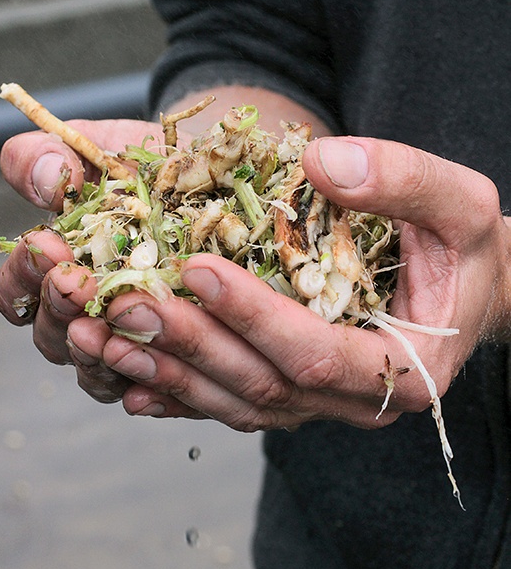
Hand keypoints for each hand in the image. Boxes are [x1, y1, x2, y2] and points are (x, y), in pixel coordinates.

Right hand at [0, 118, 172, 401]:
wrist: (223, 181)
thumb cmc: (156, 167)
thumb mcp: (104, 149)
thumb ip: (55, 158)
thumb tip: (38, 177)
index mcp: (62, 269)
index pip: (20, 290)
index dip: (25, 276)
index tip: (45, 247)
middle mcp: (91, 313)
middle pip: (53, 337)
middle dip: (60, 310)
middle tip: (76, 285)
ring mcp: (134, 339)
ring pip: (99, 371)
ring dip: (98, 355)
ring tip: (112, 331)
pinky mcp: (178, 356)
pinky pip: (157, 387)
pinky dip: (151, 387)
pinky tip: (155, 380)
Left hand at [66, 136, 509, 429]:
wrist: (461, 281)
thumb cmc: (461, 245)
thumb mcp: (458, 201)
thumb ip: (404, 179)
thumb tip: (323, 163)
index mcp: (406, 368)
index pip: (317, 354)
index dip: (256, 316)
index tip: (198, 268)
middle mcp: (357, 400)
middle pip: (264, 386)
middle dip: (193, 345)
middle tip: (126, 303)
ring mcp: (320, 405)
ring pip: (237, 403)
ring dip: (170, 372)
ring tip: (106, 336)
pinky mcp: (293, 394)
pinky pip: (229, 403)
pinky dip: (176, 392)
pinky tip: (125, 375)